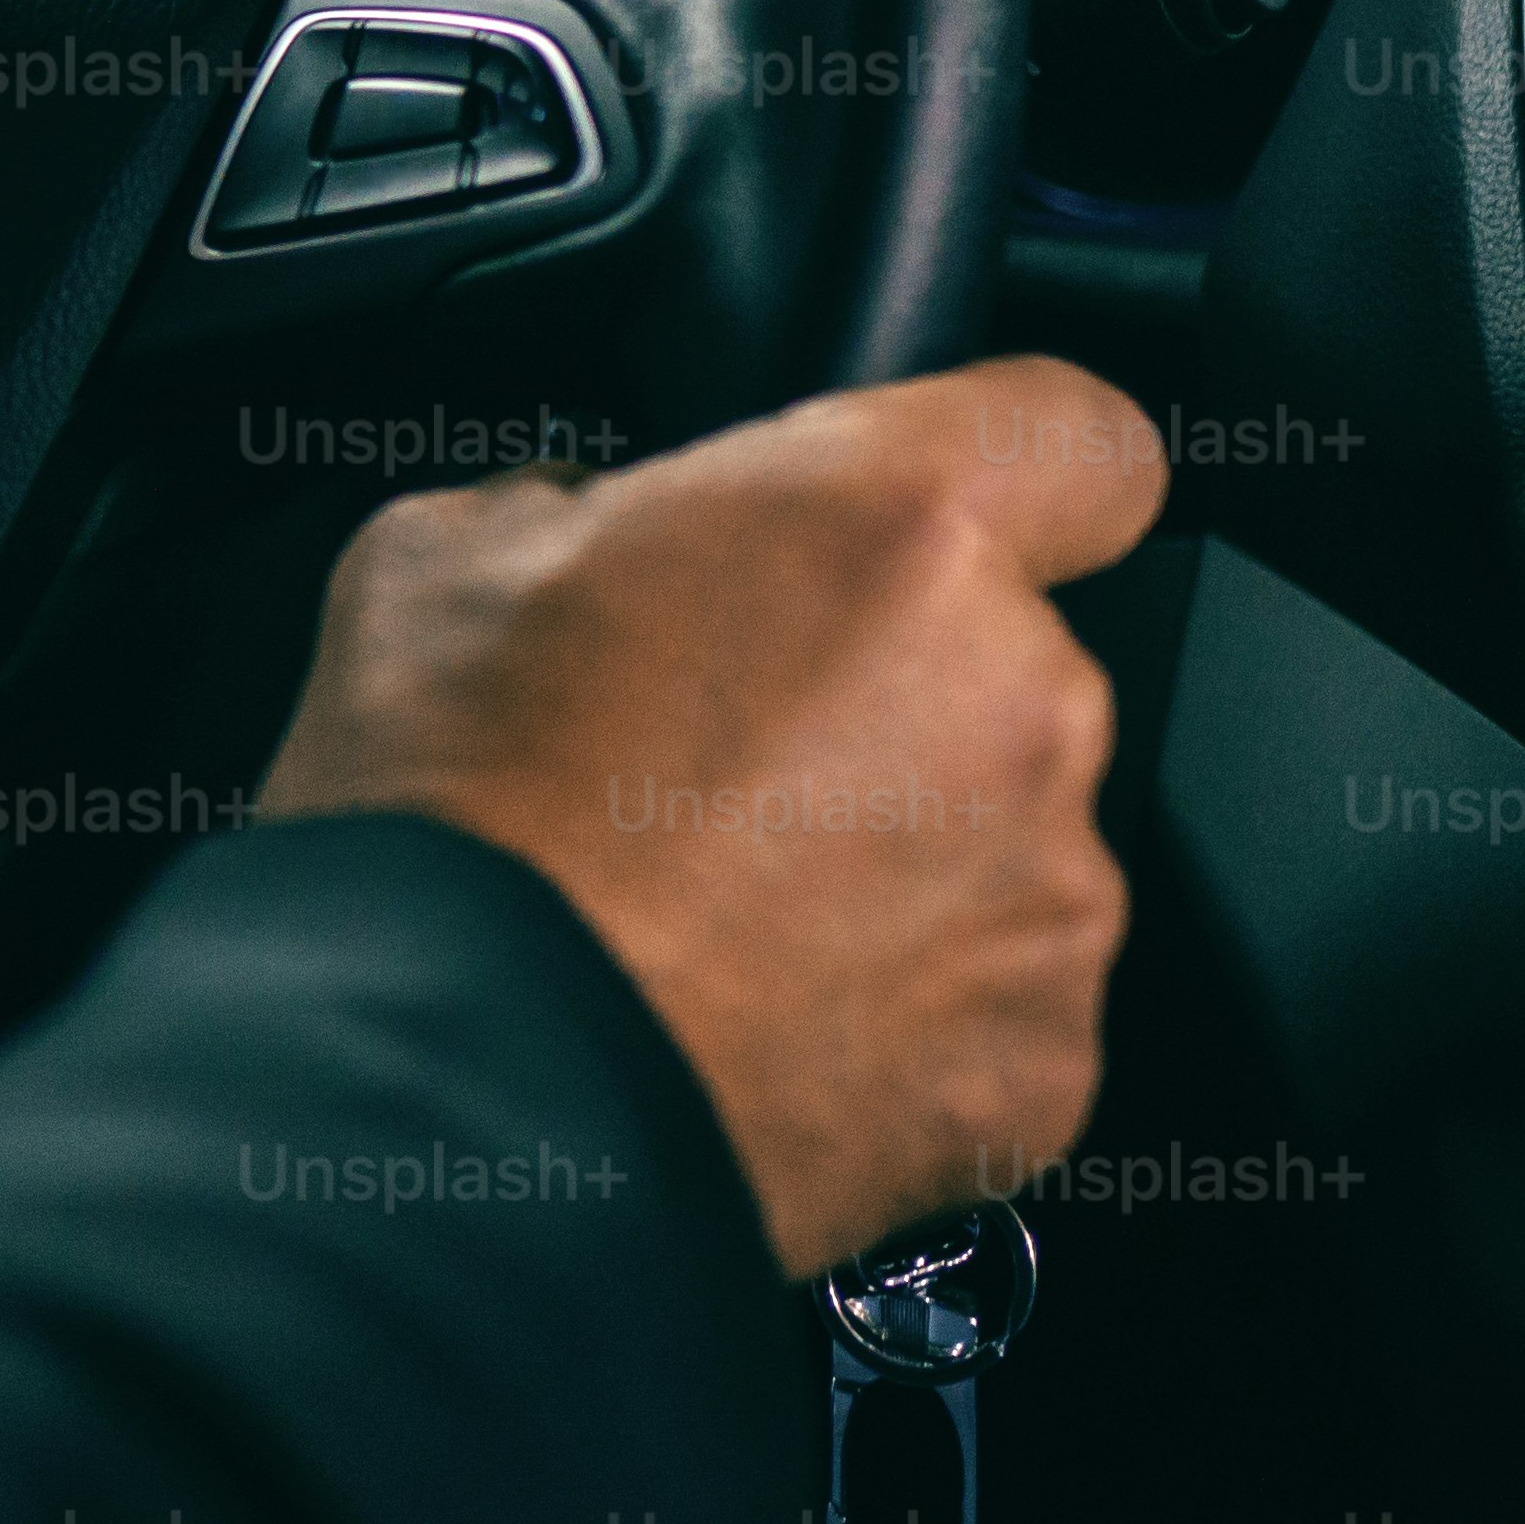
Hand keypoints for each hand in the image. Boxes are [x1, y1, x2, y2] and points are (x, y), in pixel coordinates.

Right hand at [254, 355, 1161, 1276]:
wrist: (466, 1088)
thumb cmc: (456, 821)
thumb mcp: (444, 552)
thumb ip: (587, 508)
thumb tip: (606, 539)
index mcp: (895, 527)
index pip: (1080, 434)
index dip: (1014, 465)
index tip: (947, 515)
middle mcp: (1022, 697)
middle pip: (1013, 659)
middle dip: (892, 693)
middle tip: (717, 753)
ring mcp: (1051, 896)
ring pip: (1004, 837)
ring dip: (897, 857)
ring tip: (718, 909)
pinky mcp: (1043, 1065)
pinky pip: (994, 1003)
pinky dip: (901, 1011)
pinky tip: (754, 1014)